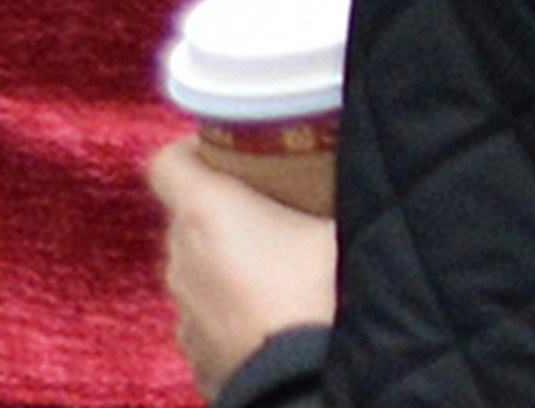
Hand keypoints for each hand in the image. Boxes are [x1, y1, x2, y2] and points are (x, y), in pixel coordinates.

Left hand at [147, 142, 344, 382]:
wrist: (304, 386)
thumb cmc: (320, 295)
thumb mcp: (344, 223)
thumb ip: (338, 185)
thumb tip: (369, 157)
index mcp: (205, 211)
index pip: (165, 162)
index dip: (191, 150)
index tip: (227, 150)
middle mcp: (181, 258)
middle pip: (187, 217)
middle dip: (225, 209)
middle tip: (276, 207)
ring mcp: (183, 311)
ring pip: (199, 269)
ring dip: (229, 263)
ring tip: (282, 270)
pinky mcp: (193, 353)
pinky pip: (209, 315)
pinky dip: (232, 309)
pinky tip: (274, 317)